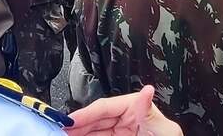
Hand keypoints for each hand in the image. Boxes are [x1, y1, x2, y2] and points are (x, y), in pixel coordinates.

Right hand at [65, 86, 182, 135]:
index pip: (105, 108)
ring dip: (78, 134)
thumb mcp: (164, 130)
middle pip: (95, 120)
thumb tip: (146, 91)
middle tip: (58, 130)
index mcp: (135, 108)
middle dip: (77, 126)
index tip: (70, 121)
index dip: (85, 113)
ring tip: (62, 135)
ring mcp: (120, 133)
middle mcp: (125, 119)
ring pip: (93, 132)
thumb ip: (149, 112)